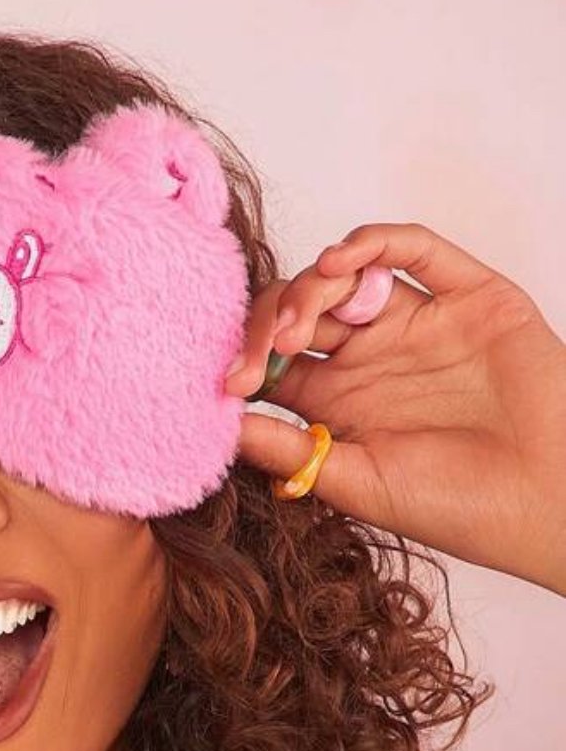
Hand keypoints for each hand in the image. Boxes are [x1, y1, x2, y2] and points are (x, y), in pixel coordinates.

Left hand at [223, 223, 565, 597]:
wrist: (546, 503)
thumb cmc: (457, 507)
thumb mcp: (354, 482)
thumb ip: (286, 450)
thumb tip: (217, 424)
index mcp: (338, 402)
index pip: (272, 359)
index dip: (245, 359)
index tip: (228, 384)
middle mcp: (371, 356)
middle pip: (301, 311)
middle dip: (271, 323)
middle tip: (265, 355)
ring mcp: (417, 323)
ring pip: (348, 276)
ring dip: (312, 287)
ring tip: (298, 325)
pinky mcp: (467, 297)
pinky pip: (417, 249)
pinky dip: (375, 243)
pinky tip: (343, 261)